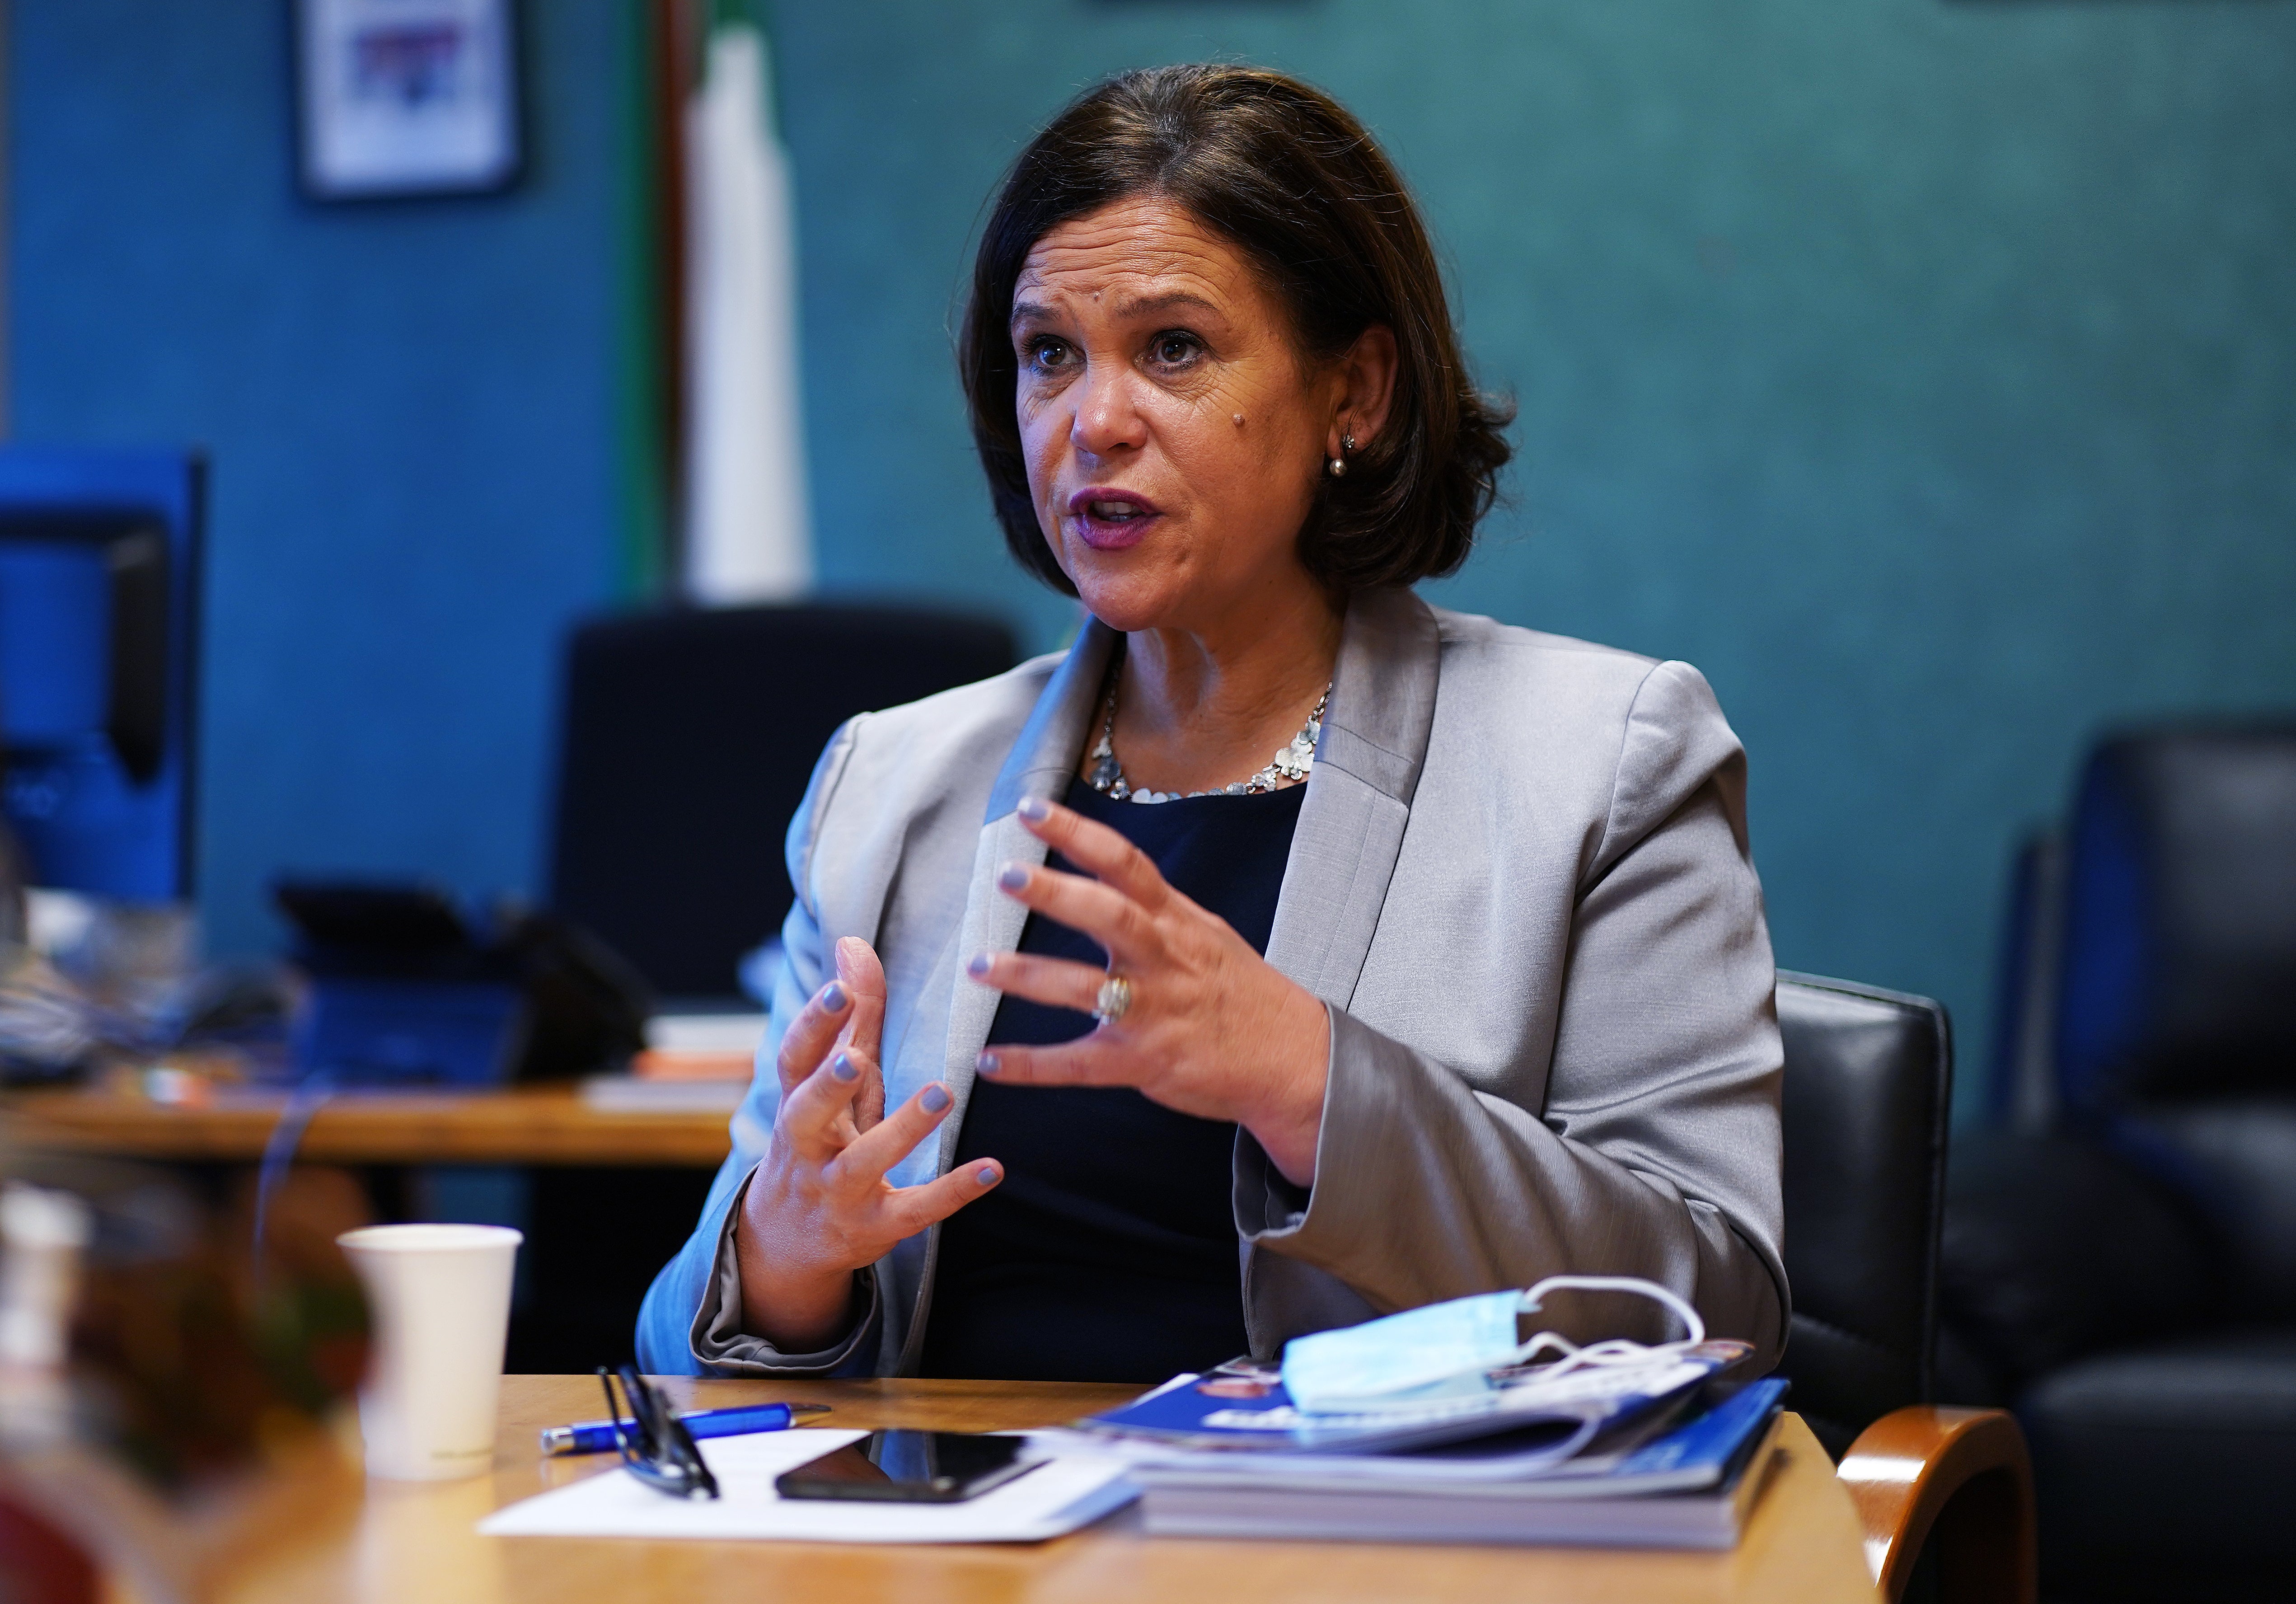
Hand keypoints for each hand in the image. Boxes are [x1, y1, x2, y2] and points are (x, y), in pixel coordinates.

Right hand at [734, 937, 1002, 1348]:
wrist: (787, 1239)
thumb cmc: (823, 1136)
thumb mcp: (834, 1081)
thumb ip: (851, 1016)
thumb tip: (852, 942)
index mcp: (797, 1102)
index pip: (795, 1059)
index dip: (813, 1025)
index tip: (837, 990)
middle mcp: (808, 1147)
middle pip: (807, 1114)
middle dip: (828, 1084)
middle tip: (855, 1056)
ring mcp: (838, 1190)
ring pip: (863, 1162)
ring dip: (901, 1128)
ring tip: (942, 1091)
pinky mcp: (875, 1225)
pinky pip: (914, 1210)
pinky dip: (952, 1191)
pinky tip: (993, 1167)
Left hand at [964, 795, 1331, 1184]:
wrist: (1293, 1059)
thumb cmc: (1243, 993)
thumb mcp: (1207, 935)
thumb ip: (1156, 908)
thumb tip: (1107, 871)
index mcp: (1177, 922)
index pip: (1126, 864)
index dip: (1078, 832)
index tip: (1032, 810)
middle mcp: (1165, 959)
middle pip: (1109, 914)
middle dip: (1056, 893)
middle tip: (1005, 875)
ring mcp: (1155, 1012)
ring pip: (1085, 989)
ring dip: (1026, 974)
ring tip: (977, 965)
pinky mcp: (1146, 1062)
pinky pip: (1079, 1064)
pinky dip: (1031, 1065)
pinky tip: (988, 1061)